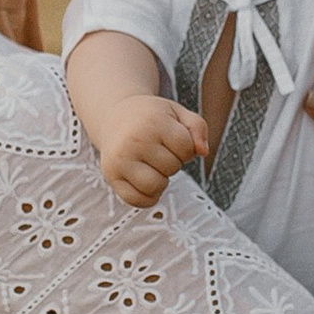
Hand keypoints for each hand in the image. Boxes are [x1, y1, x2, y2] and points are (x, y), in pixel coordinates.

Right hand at [95, 94, 211, 207]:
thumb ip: (197, 127)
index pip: (187, 149)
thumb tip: (202, 152)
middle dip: (173, 162)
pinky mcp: (111, 176)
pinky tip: (147, 182)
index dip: (187, 148)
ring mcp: (120, 160)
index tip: (174, 140)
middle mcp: (134, 141)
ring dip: (161, 181)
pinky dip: (147, 198)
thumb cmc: (150, 117)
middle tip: (160, 151)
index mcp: (153, 122)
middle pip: (172, 168)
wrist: (114, 117)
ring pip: (156, 187)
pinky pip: (137, 200)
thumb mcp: (177, 112)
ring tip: (154, 166)